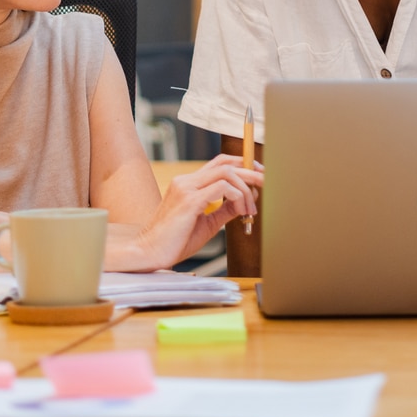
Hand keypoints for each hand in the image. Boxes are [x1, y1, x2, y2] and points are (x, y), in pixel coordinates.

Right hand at [131, 154, 263, 269]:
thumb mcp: (206, 223)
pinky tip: (240, 210)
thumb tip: (244, 202)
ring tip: (251, 208)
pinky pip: (221, 188)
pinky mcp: (189, 201)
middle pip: (226, 163)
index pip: (220, 162)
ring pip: (226, 173)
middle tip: (266, 183)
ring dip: (245, 188)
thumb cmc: (174, 241)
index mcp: (187, 183)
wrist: (149, 254)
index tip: (258, 176)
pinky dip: (237, 196)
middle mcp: (186, 181)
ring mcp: (186, 189)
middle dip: (251, 171)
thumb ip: (224, 210)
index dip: (242, 165)